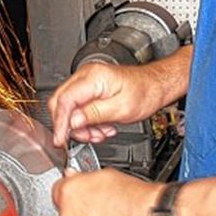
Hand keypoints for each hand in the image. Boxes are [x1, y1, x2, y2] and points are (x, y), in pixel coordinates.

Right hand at [47, 47, 192, 148]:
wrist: (155, 86)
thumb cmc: (145, 92)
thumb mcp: (121, 109)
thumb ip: (94, 115)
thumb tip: (72, 123)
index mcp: (93, 77)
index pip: (65, 100)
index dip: (60, 123)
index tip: (61, 139)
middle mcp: (86, 76)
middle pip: (61, 103)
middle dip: (71, 126)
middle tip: (86, 137)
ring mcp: (86, 81)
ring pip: (69, 108)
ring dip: (81, 126)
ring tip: (99, 132)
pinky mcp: (89, 89)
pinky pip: (78, 107)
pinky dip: (86, 121)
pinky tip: (100, 127)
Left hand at [52, 168, 159, 215]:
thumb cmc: (134, 200)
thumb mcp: (107, 175)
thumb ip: (85, 178)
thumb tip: (77, 177)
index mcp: (69, 195)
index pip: (59, 190)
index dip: (72, 190)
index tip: (79, 190)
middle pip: (68, 215)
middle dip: (81, 212)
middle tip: (101, 207)